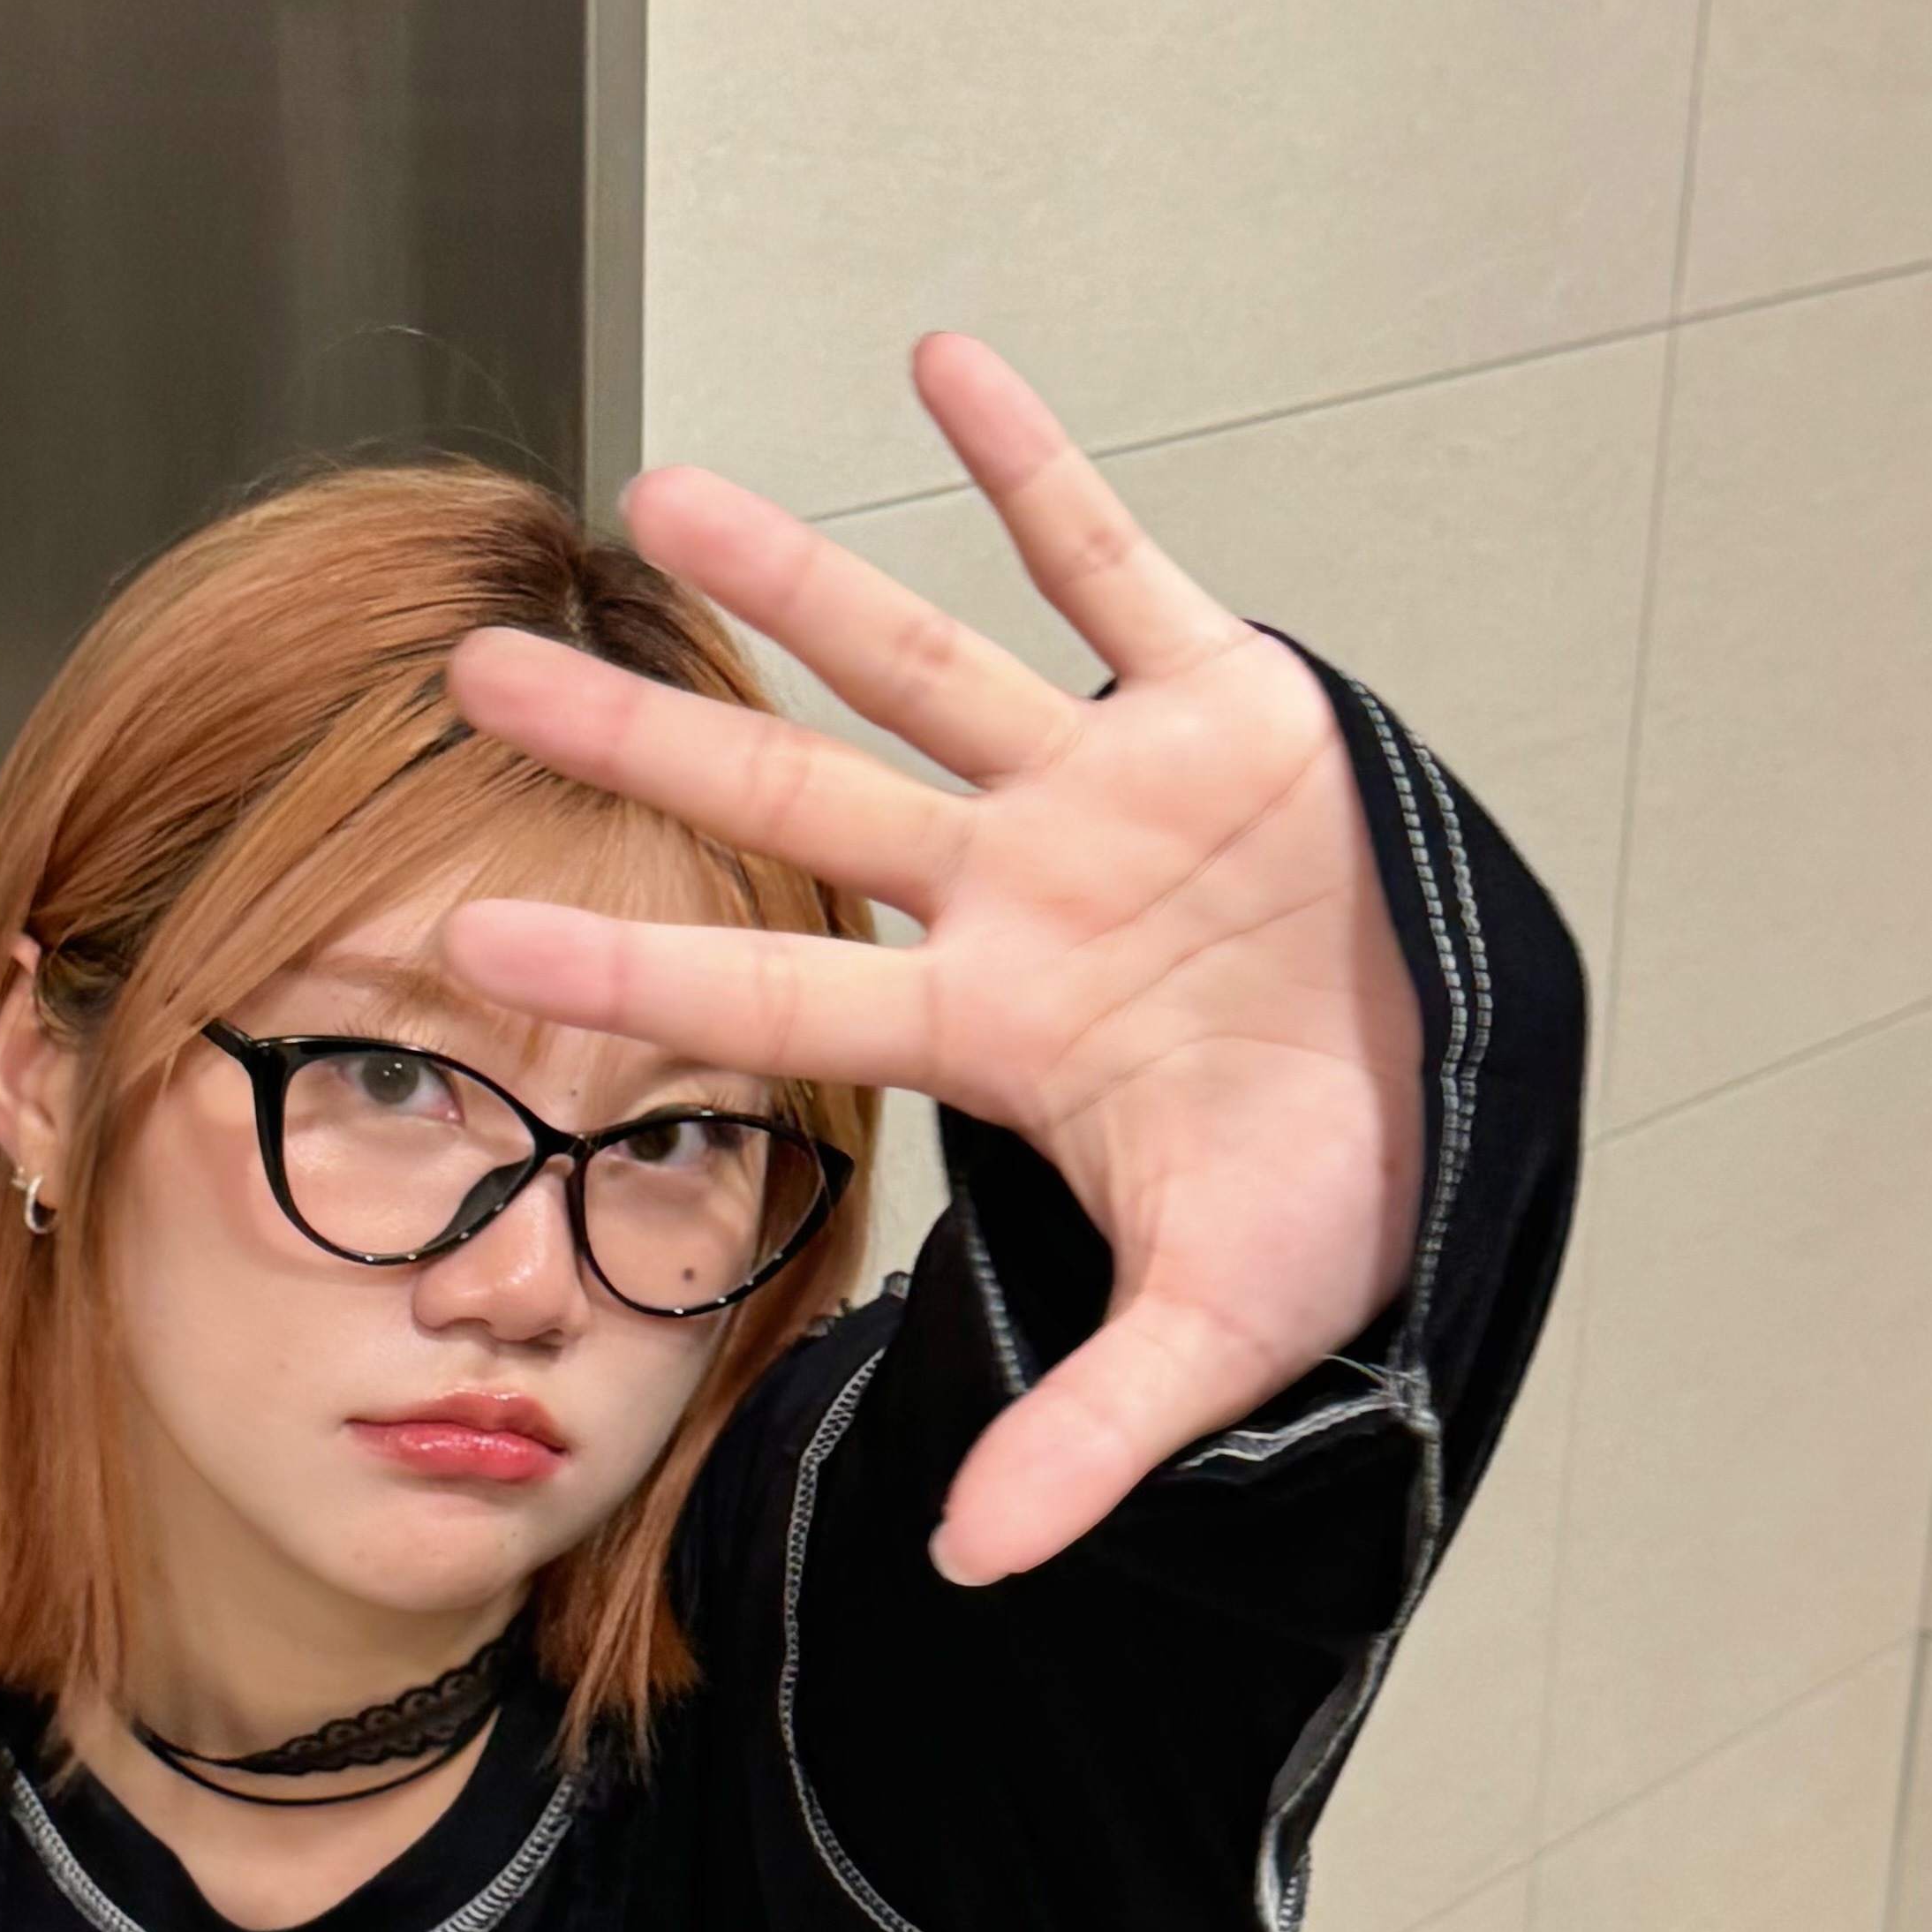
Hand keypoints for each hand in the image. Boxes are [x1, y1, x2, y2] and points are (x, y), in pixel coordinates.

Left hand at [441, 335, 1425, 1583]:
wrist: (1458, 1106)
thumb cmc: (1319, 1205)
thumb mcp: (1215, 1328)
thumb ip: (1084, 1436)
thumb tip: (969, 1572)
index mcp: (999, 1027)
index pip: (779, 993)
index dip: (633, 958)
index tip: (472, 924)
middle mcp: (1021, 890)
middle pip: (797, 805)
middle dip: (646, 741)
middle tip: (474, 671)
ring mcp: (1110, 790)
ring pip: (923, 664)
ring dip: (800, 583)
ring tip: (659, 494)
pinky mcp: (1228, 704)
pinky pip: (1113, 563)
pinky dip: (1036, 467)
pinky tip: (940, 359)